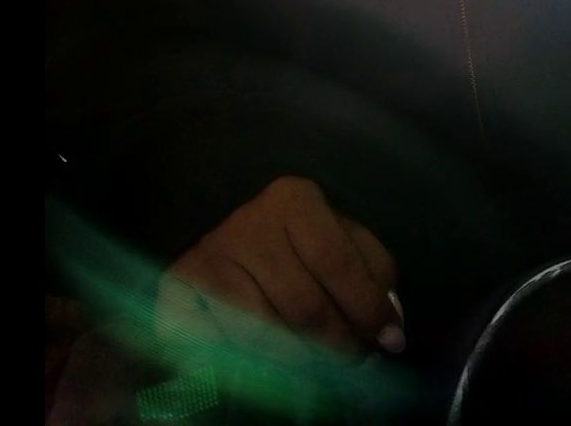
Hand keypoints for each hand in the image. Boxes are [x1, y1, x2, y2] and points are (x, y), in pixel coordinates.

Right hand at [154, 176, 403, 358]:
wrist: (229, 238)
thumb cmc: (299, 242)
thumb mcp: (343, 239)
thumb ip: (373, 271)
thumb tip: (390, 322)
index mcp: (293, 200)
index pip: (336, 261)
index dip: (367, 307)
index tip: (391, 341)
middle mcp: (248, 223)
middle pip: (303, 305)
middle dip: (339, 345)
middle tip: (357, 364)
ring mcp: (210, 257)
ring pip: (263, 333)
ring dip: (301, 363)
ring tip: (322, 370)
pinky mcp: (179, 291)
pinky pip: (219, 345)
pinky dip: (248, 365)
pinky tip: (271, 369)